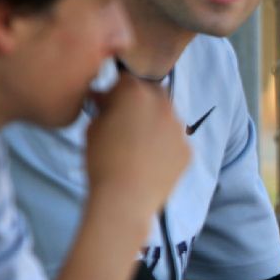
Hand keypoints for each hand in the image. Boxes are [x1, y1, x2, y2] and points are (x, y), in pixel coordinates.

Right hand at [84, 73, 189, 212]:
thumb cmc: (101, 161)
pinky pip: (175, 141)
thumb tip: (106, 100)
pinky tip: (151, 162)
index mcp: (135, 94)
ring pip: (167, 118)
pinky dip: (165, 146)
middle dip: (141, 103)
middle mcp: (163, 105)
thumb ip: (104, 107)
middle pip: (153, 94)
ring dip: (155, 123)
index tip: (109, 105)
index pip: (127, 80)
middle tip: (127, 122)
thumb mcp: (92, 128)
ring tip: (139, 146)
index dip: (116, 91)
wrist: (125, 199)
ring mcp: (179, 128)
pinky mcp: (188, 150)